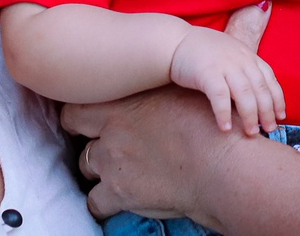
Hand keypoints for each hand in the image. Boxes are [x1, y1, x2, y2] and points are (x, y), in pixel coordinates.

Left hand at [65, 86, 241, 226]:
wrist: (221, 165)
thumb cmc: (211, 126)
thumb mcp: (180, 95)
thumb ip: (155, 96)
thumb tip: (156, 96)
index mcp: (124, 104)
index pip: (78, 107)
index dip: (80, 116)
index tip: (89, 121)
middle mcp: (112, 131)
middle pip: (79, 135)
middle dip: (88, 141)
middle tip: (105, 145)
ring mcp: (112, 162)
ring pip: (87, 165)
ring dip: (100, 169)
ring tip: (120, 171)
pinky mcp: (119, 193)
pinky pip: (95, 203)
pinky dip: (103, 204)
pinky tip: (116, 200)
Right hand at [169, 25, 285, 134]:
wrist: (173, 42)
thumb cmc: (201, 52)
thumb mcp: (228, 55)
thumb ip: (242, 69)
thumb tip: (256, 96)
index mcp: (246, 55)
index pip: (269, 78)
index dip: (277, 98)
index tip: (281, 115)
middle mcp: (239, 59)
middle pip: (260, 88)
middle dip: (267, 111)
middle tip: (270, 129)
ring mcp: (224, 64)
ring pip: (244, 94)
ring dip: (250, 115)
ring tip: (251, 133)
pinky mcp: (206, 72)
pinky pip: (220, 96)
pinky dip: (224, 113)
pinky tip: (226, 128)